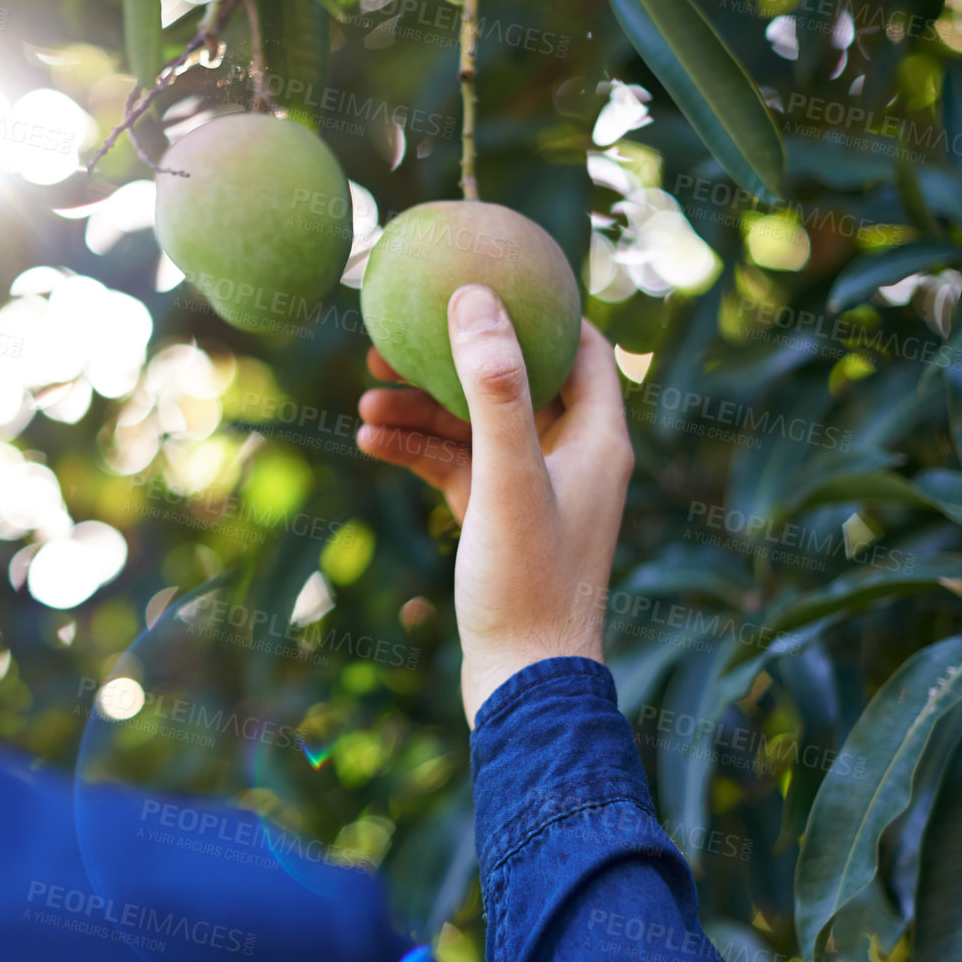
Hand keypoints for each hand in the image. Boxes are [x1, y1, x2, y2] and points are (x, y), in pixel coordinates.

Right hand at [357, 285, 632, 725]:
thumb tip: (474, 300)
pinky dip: (418, 452)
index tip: (489, 279)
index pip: (583, 346)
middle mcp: (572, 458)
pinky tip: (370, 443)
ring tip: (364, 400)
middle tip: (395, 339)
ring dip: (423, 410)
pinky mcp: (497, 523)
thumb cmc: (529, 582)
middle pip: (514, 382)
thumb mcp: (506, 475)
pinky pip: (456, 469)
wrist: (523, 682)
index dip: (540, 309)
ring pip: (475, 427)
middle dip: (453, 359)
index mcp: (597, 437)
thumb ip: (493, 386)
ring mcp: (532, 491)